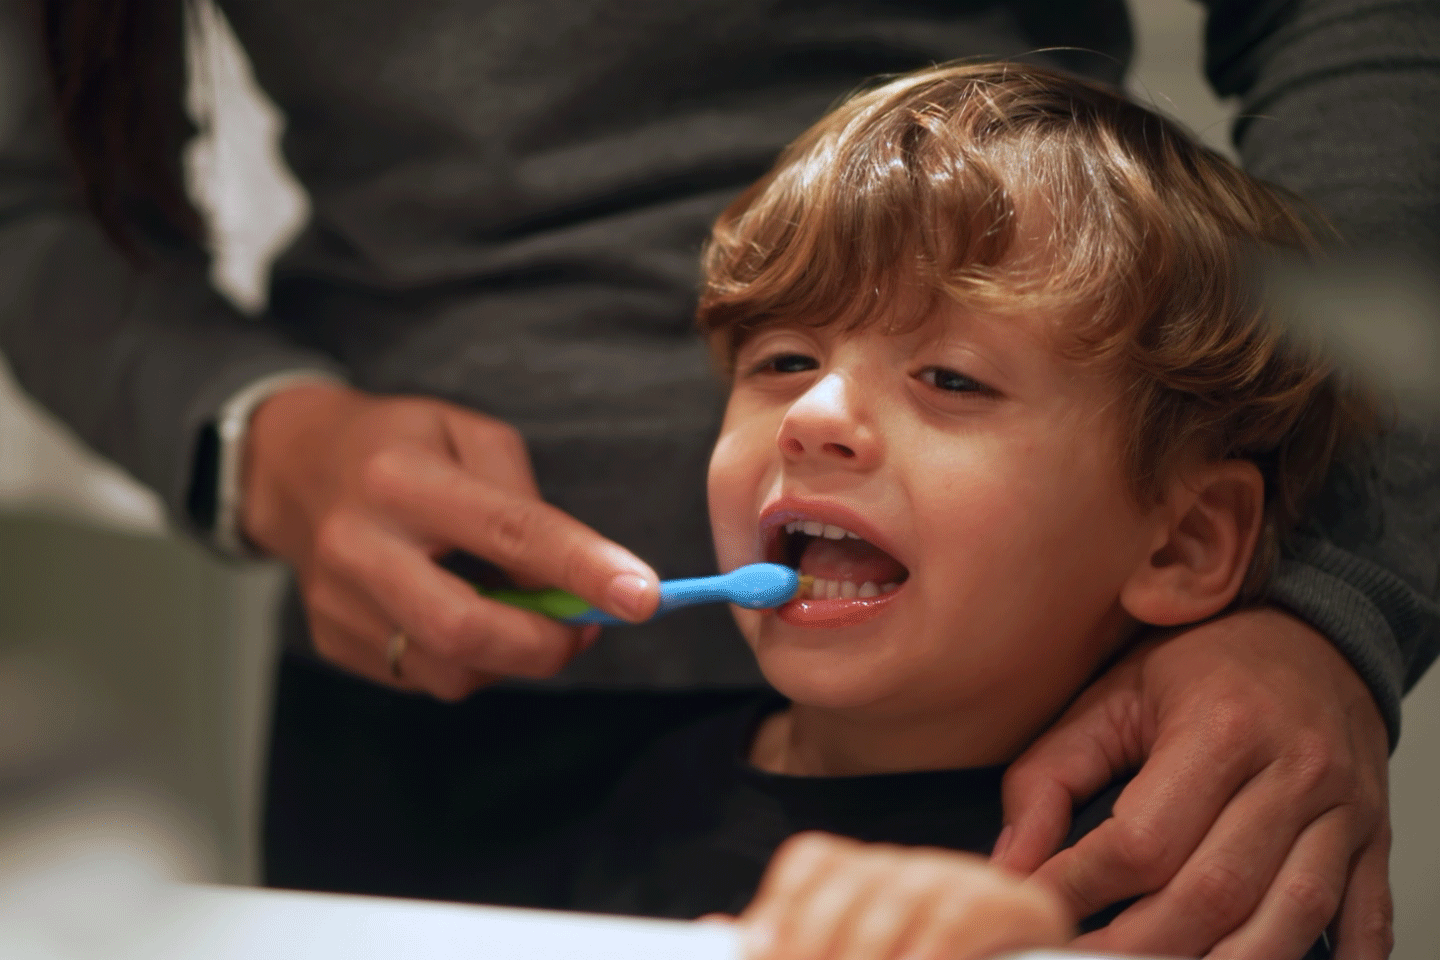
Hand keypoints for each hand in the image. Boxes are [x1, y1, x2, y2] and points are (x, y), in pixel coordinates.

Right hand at [241, 383, 659, 699]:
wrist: (294, 468)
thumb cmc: (401, 445)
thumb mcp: (470, 435)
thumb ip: (525, 502)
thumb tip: (574, 580)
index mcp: (400, 479)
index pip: (509, 531)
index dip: (583, 569)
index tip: (644, 596)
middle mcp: (359, 545)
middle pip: (466, 628)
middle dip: (548, 644)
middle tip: (588, 627)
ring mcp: (338, 601)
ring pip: (450, 669)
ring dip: (513, 655)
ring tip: (522, 611)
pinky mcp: (333, 639)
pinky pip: (425, 676)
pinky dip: (470, 658)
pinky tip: (466, 613)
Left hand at [735, 832, 1070, 959]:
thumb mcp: (852, 957)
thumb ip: (798, 946)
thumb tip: (724, 933)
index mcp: (869, 877)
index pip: (815, 859)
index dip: (782, 903)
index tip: (758, 951)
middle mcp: (909, 866)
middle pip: (849, 879)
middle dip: (813, 940)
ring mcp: (960, 879)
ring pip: (895, 897)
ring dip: (863, 954)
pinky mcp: (1011, 904)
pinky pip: (955, 917)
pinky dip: (927, 951)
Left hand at [993, 607, 1391, 959]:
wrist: (1310, 632)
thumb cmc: (1202, 664)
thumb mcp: (1111, 697)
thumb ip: (1050, 776)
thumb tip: (1012, 862)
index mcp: (1220, 726)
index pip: (1143, 840)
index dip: (1080, 887)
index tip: (1038, 909)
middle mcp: (1294, 769)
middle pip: (1214, 892)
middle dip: (1139, 943)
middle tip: (1085, 958)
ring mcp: (1344, 809)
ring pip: (1289, 918)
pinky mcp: (1375, 837)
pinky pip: (1365, 919)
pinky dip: (1330, 957)